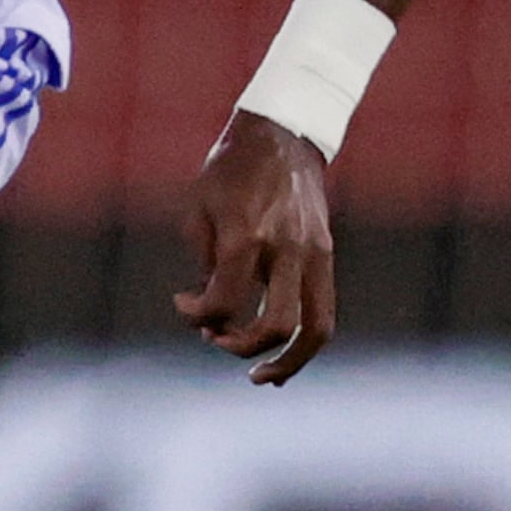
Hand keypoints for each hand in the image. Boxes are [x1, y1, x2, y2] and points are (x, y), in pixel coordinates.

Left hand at [175, 109, 336, 384]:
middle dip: (242, 347)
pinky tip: (283, 355)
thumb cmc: (230, 169)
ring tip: (263, 377)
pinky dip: (305, 341)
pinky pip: (323, 311)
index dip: (196, 316)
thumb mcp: (200, 209)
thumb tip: (210, 313)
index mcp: (246, 235)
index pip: (224, 302)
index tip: (184, 305)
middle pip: (276, 326)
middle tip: (216, 341)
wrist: (283, 133)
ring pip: (316, 329)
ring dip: (288, 361)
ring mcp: (313, 253)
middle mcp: (285, 249)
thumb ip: (204, 265)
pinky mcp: (326, 255)